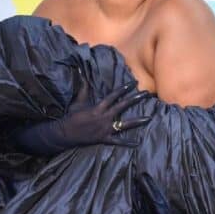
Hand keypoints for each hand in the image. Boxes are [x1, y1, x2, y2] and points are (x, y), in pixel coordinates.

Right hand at [9, 79, 152, 155]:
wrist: (65, 133)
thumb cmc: (71, 116)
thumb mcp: (77, 101)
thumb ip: (82, 87)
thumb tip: (80, 70)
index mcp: (98, 107)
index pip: (114, 96)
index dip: (124, 89)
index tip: (134, 83)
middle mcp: (104, 117)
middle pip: (123, 106)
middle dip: (135, 99)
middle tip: (146, 94)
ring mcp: (105, 129)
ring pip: (124, 124)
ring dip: (137, 121)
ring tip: (149, 118)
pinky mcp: (104, 139)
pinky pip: (117, 141)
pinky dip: (127, 143)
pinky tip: (138, 143)